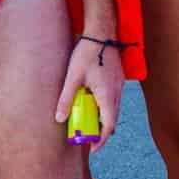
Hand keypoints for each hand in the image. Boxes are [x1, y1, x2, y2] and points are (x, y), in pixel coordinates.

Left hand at [53, 37, 124, 153]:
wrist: (102, 31)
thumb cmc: (87, 53)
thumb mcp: (72, 77)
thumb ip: (66, 98)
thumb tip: (59, 118)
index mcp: (107, 95)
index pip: (108, 126)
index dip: (101, 139)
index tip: (92, 147)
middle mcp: (116, 92)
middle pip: (112, 120)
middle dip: (100, 131)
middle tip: (86, 135)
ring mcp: (119, 85)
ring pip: (113, 109)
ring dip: (102, 117)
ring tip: (87, 119)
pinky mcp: (117, 78)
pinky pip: (113, 99)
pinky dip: (104, 106)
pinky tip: (92, 101)